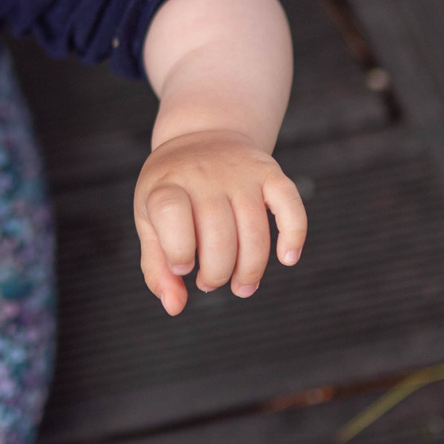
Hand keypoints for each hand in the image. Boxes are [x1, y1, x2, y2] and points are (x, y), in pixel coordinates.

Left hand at [133, 129, 305, 315]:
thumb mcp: (149, 219)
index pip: (171, 213)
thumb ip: (157, 266)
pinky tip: (287, 259)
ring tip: (241, 287)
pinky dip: (294, 234)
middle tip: (210, 283)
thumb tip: (174, 308)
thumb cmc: (173, 190)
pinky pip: (290, 204)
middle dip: (216, 273)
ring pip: (254, 228)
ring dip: (250, 269)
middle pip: (218, 234)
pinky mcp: (270, 172)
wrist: (203, 136)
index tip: (182, 267)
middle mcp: (205, 174)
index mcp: (167, 184)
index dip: (177, 249)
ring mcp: (240, 172)